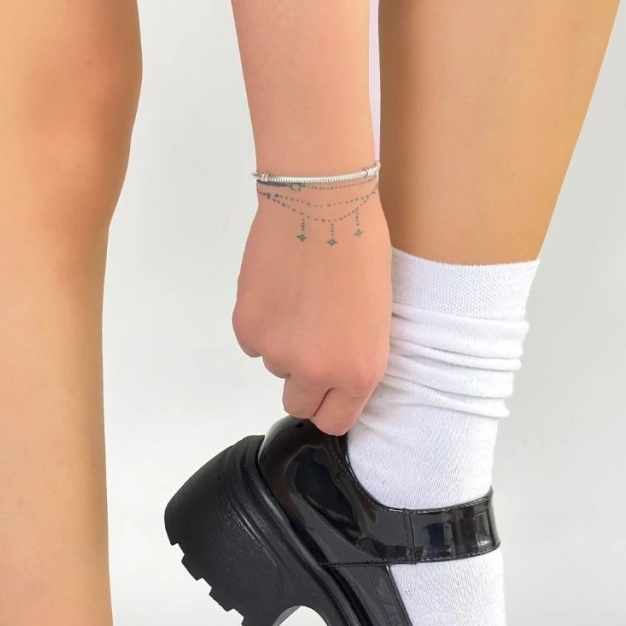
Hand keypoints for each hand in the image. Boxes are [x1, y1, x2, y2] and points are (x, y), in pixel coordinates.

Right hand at [233, 182, 391, 434]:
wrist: (321, 204)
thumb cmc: (360, 247)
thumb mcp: (378, 318)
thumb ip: (353, 357)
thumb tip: (332, 376)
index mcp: (360, 371)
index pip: (334, 420)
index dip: (329, 403)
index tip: (327, 389)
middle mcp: (318, 371)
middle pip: (298, 403)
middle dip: (302, 381)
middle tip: (309, 341)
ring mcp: (278, 352)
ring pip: (274, 366)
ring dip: (283, 344)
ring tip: (300, 299)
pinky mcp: (248, 328)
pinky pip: (252, 342)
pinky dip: (262, 323)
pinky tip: (279, 289)